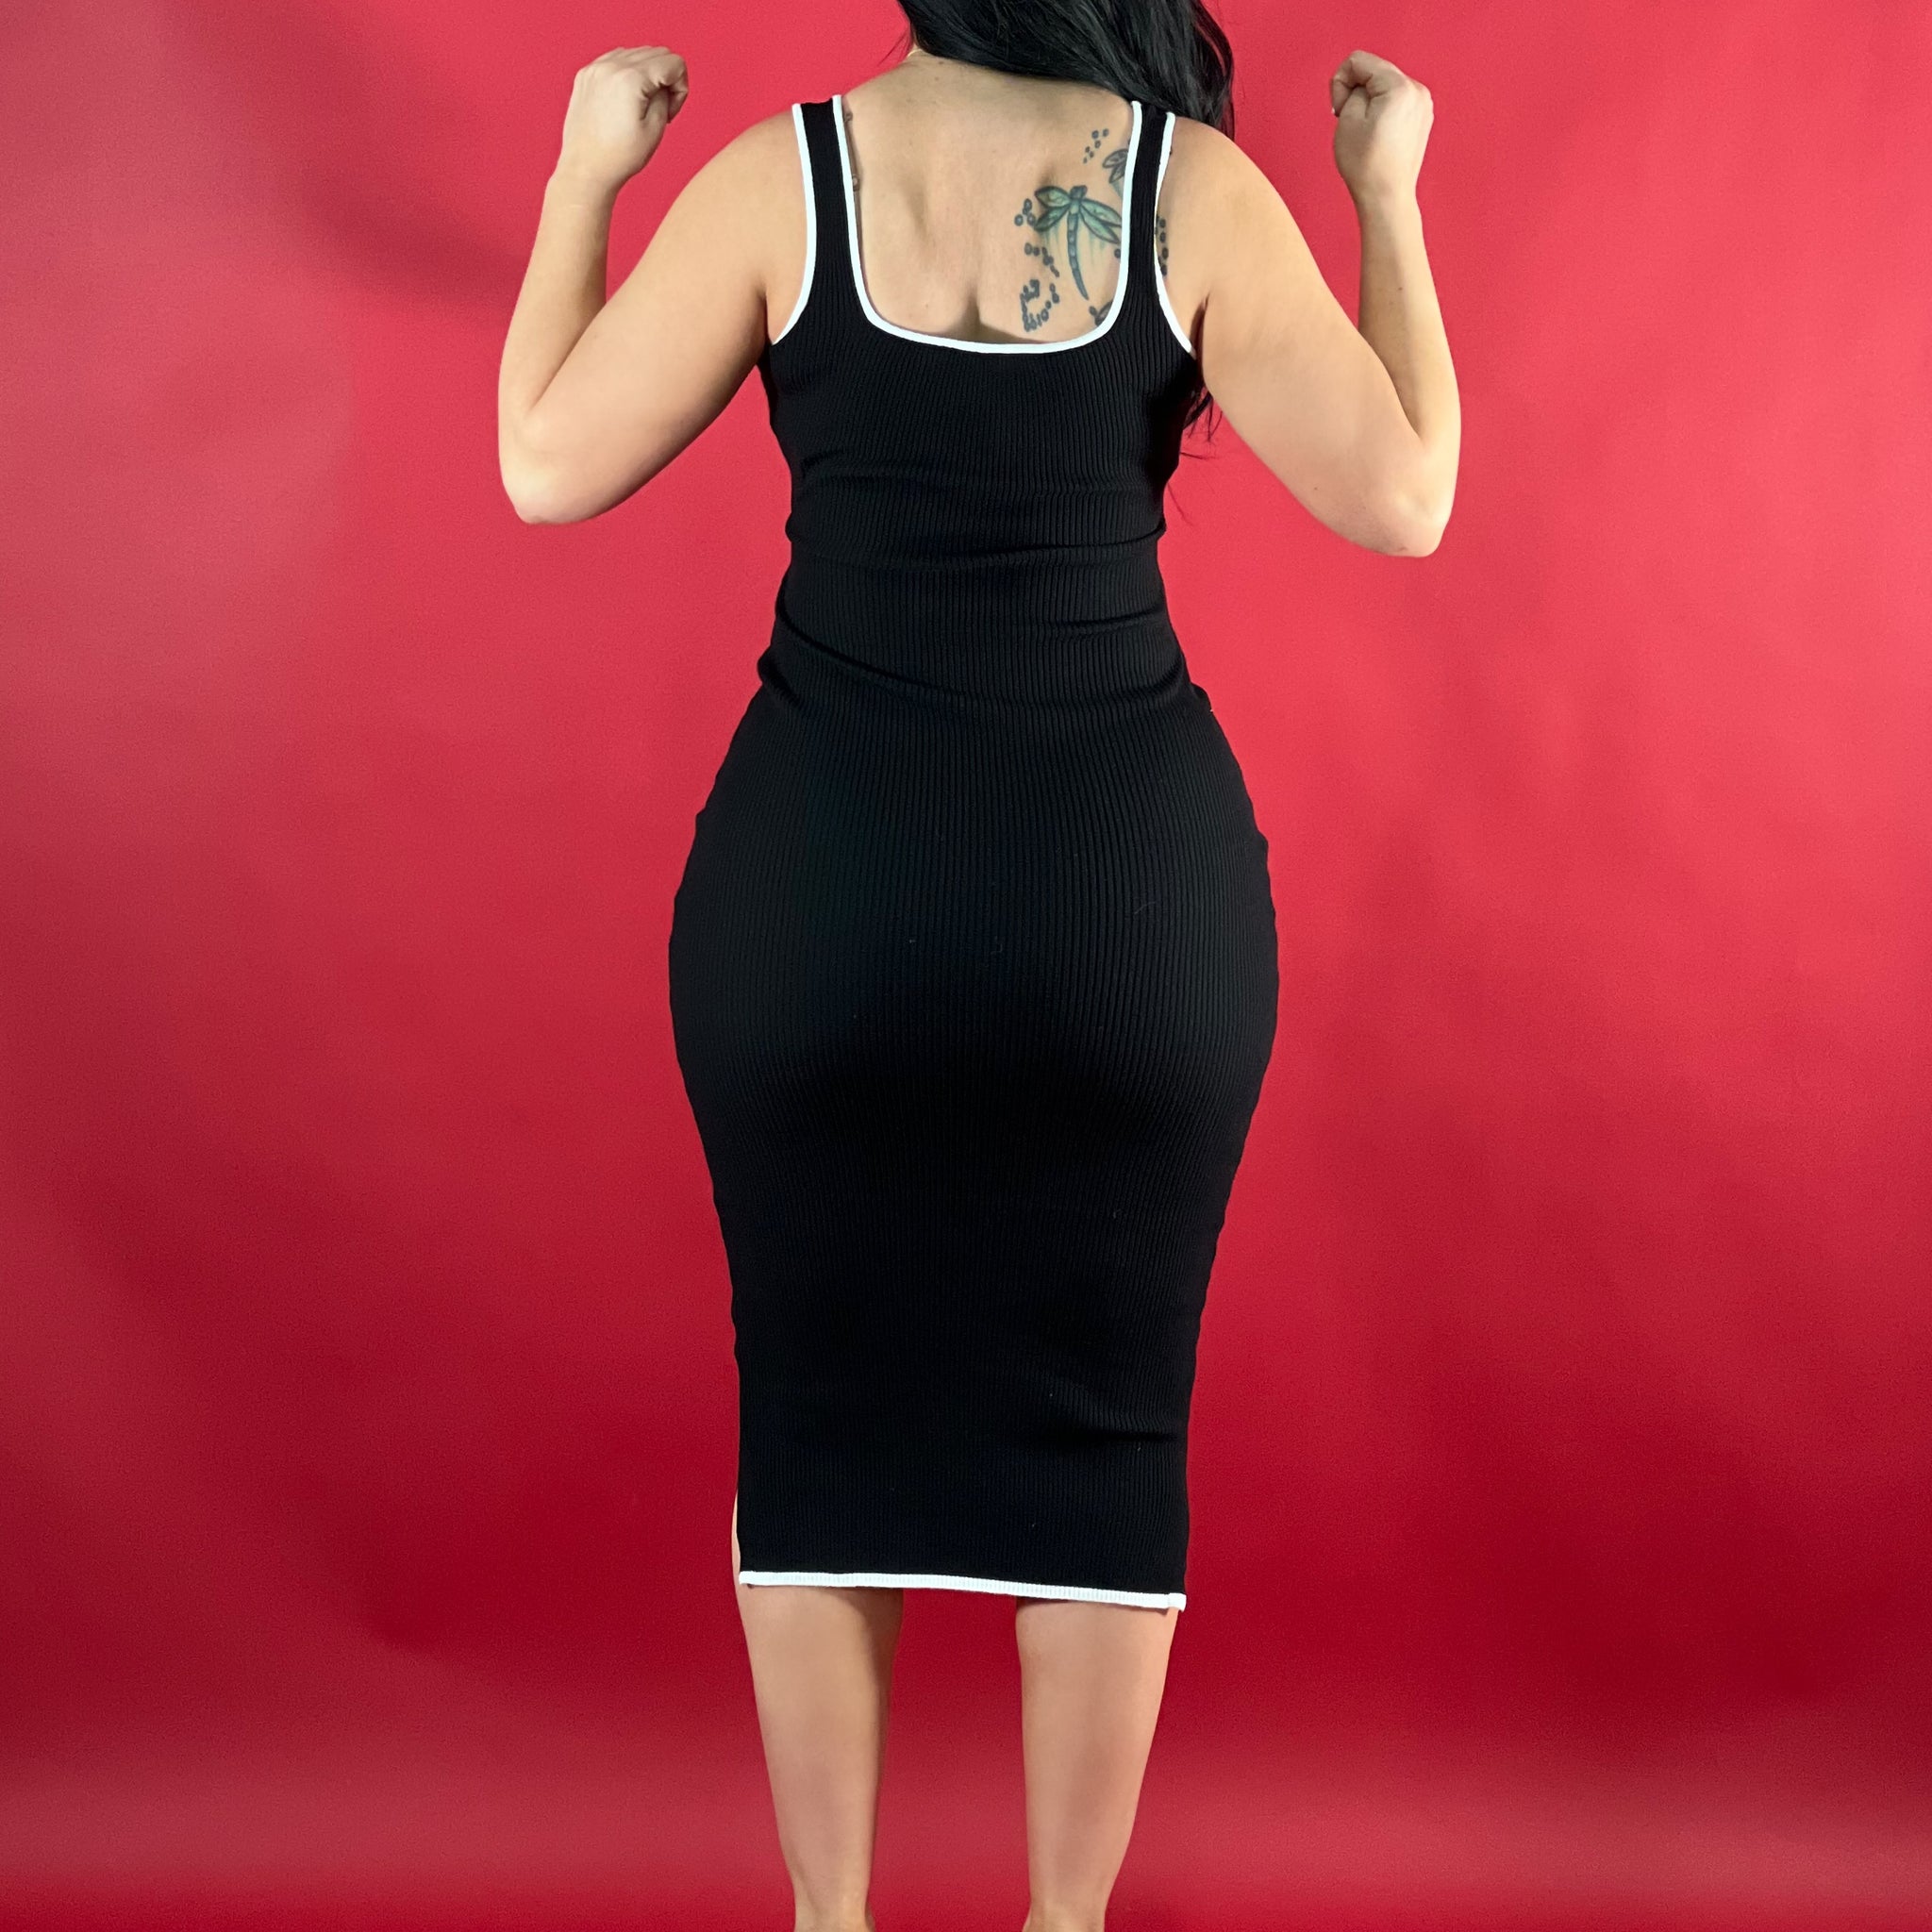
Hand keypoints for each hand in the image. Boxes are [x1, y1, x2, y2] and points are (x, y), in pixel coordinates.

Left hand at [555, 46, 688, 193]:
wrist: (586, 169)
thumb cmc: (621, 156)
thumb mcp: (656, 128)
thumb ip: (666, 95)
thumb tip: (663, 80)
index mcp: (631, 78)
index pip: (674, 62)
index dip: (680, 88)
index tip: (671, 111)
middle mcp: (612, 66)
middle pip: (657, 52)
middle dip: (665, 78)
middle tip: (659, 109)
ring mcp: (596, 68)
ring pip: (636, 53)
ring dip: (647, 74)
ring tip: (641, 105)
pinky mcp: (586, 75)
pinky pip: (616, 59)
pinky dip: (627, 73)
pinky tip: (625, 99)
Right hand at [1329, 49, 1433, 205]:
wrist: (1386, 197)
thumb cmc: (1366, 165)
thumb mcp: (1347, 117)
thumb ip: (1353, 88)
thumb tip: (1362, 86)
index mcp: (1399, 87)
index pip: (1359, 60)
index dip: (1340, 82)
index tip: (1339, 109)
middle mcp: (1417, 90)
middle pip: (1374, 70)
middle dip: (1356, 90)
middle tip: (1349, 121)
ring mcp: (1423, 104)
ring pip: (1384, 85)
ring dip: (1368, 100)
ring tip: (1364, 130)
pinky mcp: (1422, 117)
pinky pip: (1395, 100)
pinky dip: (1381, 109)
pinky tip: (1376, 133)